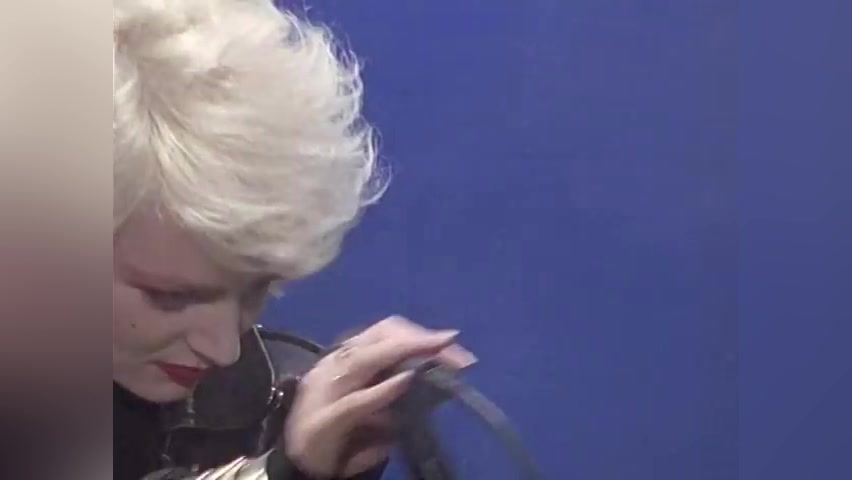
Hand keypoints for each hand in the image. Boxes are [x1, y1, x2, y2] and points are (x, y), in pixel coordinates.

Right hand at [282, 316, 475, 477]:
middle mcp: (335, 365)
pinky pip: (355, 402)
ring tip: (436, 353)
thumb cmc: (345, 432)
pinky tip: (404, 383)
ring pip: (364, 359)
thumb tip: (445, 373)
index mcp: (347, 357)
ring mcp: (325, 390)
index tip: (452, 341)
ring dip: (404, 351)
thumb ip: (402, 387)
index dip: (420, 333)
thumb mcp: (378, 404)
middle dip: (420, 339)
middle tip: (455, 348)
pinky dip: (381, 391)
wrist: (303, 466)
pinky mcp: (323, 422)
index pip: (385, 331)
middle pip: (380, 337)